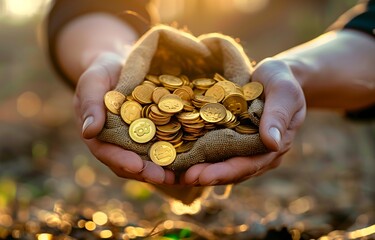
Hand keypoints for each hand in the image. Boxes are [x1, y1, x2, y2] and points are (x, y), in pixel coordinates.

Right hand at [74, 51, 175, 184]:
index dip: (122, 161)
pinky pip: (164, 147)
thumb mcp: (93, 82)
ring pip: (149, 161)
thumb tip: (89, 132)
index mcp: (99, 135)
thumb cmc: (103, 72)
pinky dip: (175, 155)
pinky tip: (190, 159)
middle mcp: (118, 143)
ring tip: (180, 175)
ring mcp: (137, 141)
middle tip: (164, 177)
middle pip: (131, 164)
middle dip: (147, 172)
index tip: (136, 166)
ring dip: (164, 170)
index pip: (108, 152)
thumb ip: (91, 103)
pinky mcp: (155, 134)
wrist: (121, 65)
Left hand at [180, 58, 305, 184]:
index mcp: (271, 147)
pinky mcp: (227, 138)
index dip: (225, 172)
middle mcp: (254, 153)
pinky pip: (211, 150)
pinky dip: (193, 155)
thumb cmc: (282, 80)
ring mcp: (240, 147)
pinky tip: (174, 157)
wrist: (273, 75)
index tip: (203, 176)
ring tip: (171, 174)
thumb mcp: (284, 91)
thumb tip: (272, 142)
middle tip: (178, 178)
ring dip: (194, 170)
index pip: (247, 164)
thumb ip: (278, 115)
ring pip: (217, 164)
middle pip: (228, 170)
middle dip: (203, 175)